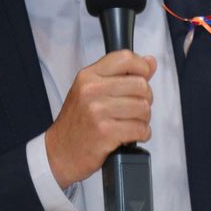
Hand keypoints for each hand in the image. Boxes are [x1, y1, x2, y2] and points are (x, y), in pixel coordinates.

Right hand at [44, 50, 156, 188]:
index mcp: (89, 76)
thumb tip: (150, 62)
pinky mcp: (106, 132)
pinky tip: (131, 135)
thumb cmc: (78, 121)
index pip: (125, 58)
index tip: (143, 77)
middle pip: (140, 85)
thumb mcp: (91, 90)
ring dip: (144, 119)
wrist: (60, 151)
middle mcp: (92, 90)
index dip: (141, 67)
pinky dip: (142, 134)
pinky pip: (140, 129)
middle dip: (145, 98)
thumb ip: (120, 74)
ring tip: (132, 122)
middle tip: (136, 108)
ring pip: (143, 108)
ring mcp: (98, 111)